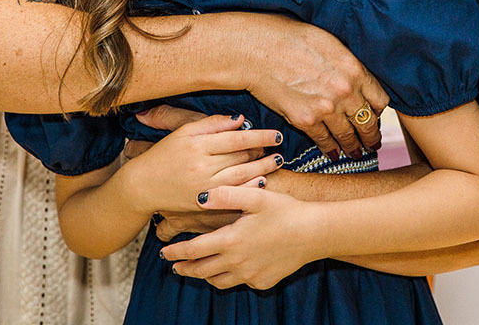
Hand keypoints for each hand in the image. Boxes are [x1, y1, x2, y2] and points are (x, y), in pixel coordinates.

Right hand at [123, 115, 282, 214]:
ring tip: (277, 162)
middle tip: (279, 147)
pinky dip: (249, 188)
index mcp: (197, 144)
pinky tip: (262, 182)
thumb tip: (239, 120)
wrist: (142, 186)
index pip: (236, 139)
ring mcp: (203, 186)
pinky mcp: (203, 203)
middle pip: (241, 157)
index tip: (276, 134)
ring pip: (241, 176)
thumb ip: (211, 124)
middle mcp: (201, 165)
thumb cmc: (163, 155)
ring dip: (263, 168)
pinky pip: (232, 195)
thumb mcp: (183, 132)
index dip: (259, 136)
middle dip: (263, 152)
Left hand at [158, 185, 322, 289]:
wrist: (314, 233)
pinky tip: (230, 268)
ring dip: (204, 276)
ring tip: (197, 270)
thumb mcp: (256, 196)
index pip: (193, 250)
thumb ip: (226, 195)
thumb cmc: (285, 210)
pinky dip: (229, 277)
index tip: (164, 252)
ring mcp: (250, 275)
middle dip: (185, 268)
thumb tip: (201, 197)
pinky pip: (240, 283)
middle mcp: (237, 262)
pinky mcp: (262, 281)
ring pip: (218, 281)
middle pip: (201, 270)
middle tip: (174, 265)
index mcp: (231, 240)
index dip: (176, 252)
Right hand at [246, 17, 388, 159]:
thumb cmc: (290, 38)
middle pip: (368, 123)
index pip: (380, 101)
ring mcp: (326, 109)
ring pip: (348, 136)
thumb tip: (357, 80)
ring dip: (353, 147)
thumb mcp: (330, 43)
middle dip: (371, 136)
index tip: (375, 116)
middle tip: (372, 143)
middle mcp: (345, 92)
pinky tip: (333, 153)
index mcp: (355, 70)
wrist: (257, 50)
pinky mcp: (305, 121)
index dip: (378, 112)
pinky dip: (330, 149)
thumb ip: (348, 65)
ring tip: (355, 152)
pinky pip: (324, 141)